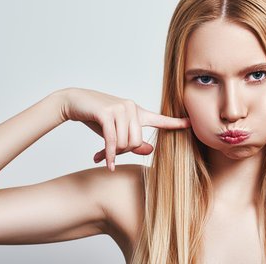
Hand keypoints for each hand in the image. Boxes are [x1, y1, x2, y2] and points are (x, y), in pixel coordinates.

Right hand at [60, 88, 189, 170]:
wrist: (74, 101)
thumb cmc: (97, 118)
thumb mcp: (117, 131)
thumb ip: (133, 141)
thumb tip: (151, 149)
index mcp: (138, 112)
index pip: (160, 119)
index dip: (176, 123)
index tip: (190, 123)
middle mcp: (132, 108)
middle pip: (137, 142)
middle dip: (123, 152)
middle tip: (110, 153)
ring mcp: (120, 109)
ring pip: (124, 143)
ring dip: (112, 152)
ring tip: (102, 151)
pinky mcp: (107, 113)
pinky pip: (112, 141)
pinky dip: (108, 155)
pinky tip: (104, 163)